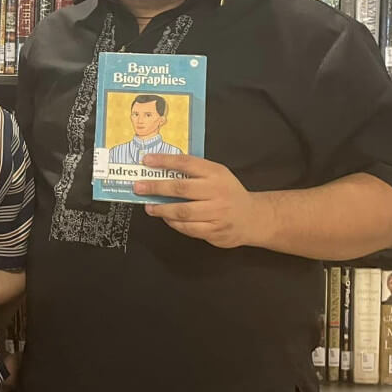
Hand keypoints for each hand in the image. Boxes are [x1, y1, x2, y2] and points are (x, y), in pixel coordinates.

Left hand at [135, 154, 266, 248]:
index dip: (164, 161)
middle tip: (139, 187)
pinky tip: (166, 218)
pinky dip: (174, 223)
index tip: (146, 160)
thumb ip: (194, 172)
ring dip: (161, 209)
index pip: (186, 163)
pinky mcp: (215, 231)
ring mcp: (217, 213)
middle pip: (181, 188)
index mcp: (216, 173)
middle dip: (156, 187)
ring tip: (149, 207)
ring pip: (182, 212)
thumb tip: (160, 170)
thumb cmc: (228, 193)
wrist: (253, 217)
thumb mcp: (216, 175)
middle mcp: (217, 192)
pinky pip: (188, 228)